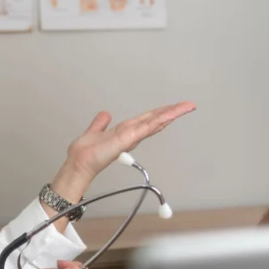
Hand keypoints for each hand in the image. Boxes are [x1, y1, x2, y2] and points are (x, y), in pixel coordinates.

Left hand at [58, 102, 195, 190]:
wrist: (79, 163)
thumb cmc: (85, 153)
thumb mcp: (94, 132)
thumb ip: (100, 124)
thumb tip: (105, 115)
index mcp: (124, 131)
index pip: (146, 119)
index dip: (161, 112)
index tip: (173, 107)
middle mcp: (131, 134)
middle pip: (155, 120)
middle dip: (172, 112)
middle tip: (189, 105)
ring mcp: (131, 137)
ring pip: (155, 122)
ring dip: (171, 114)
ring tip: (186, 107)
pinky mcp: (128, 139)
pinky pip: (146, 128)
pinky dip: (158, 121)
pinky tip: (169, 116)